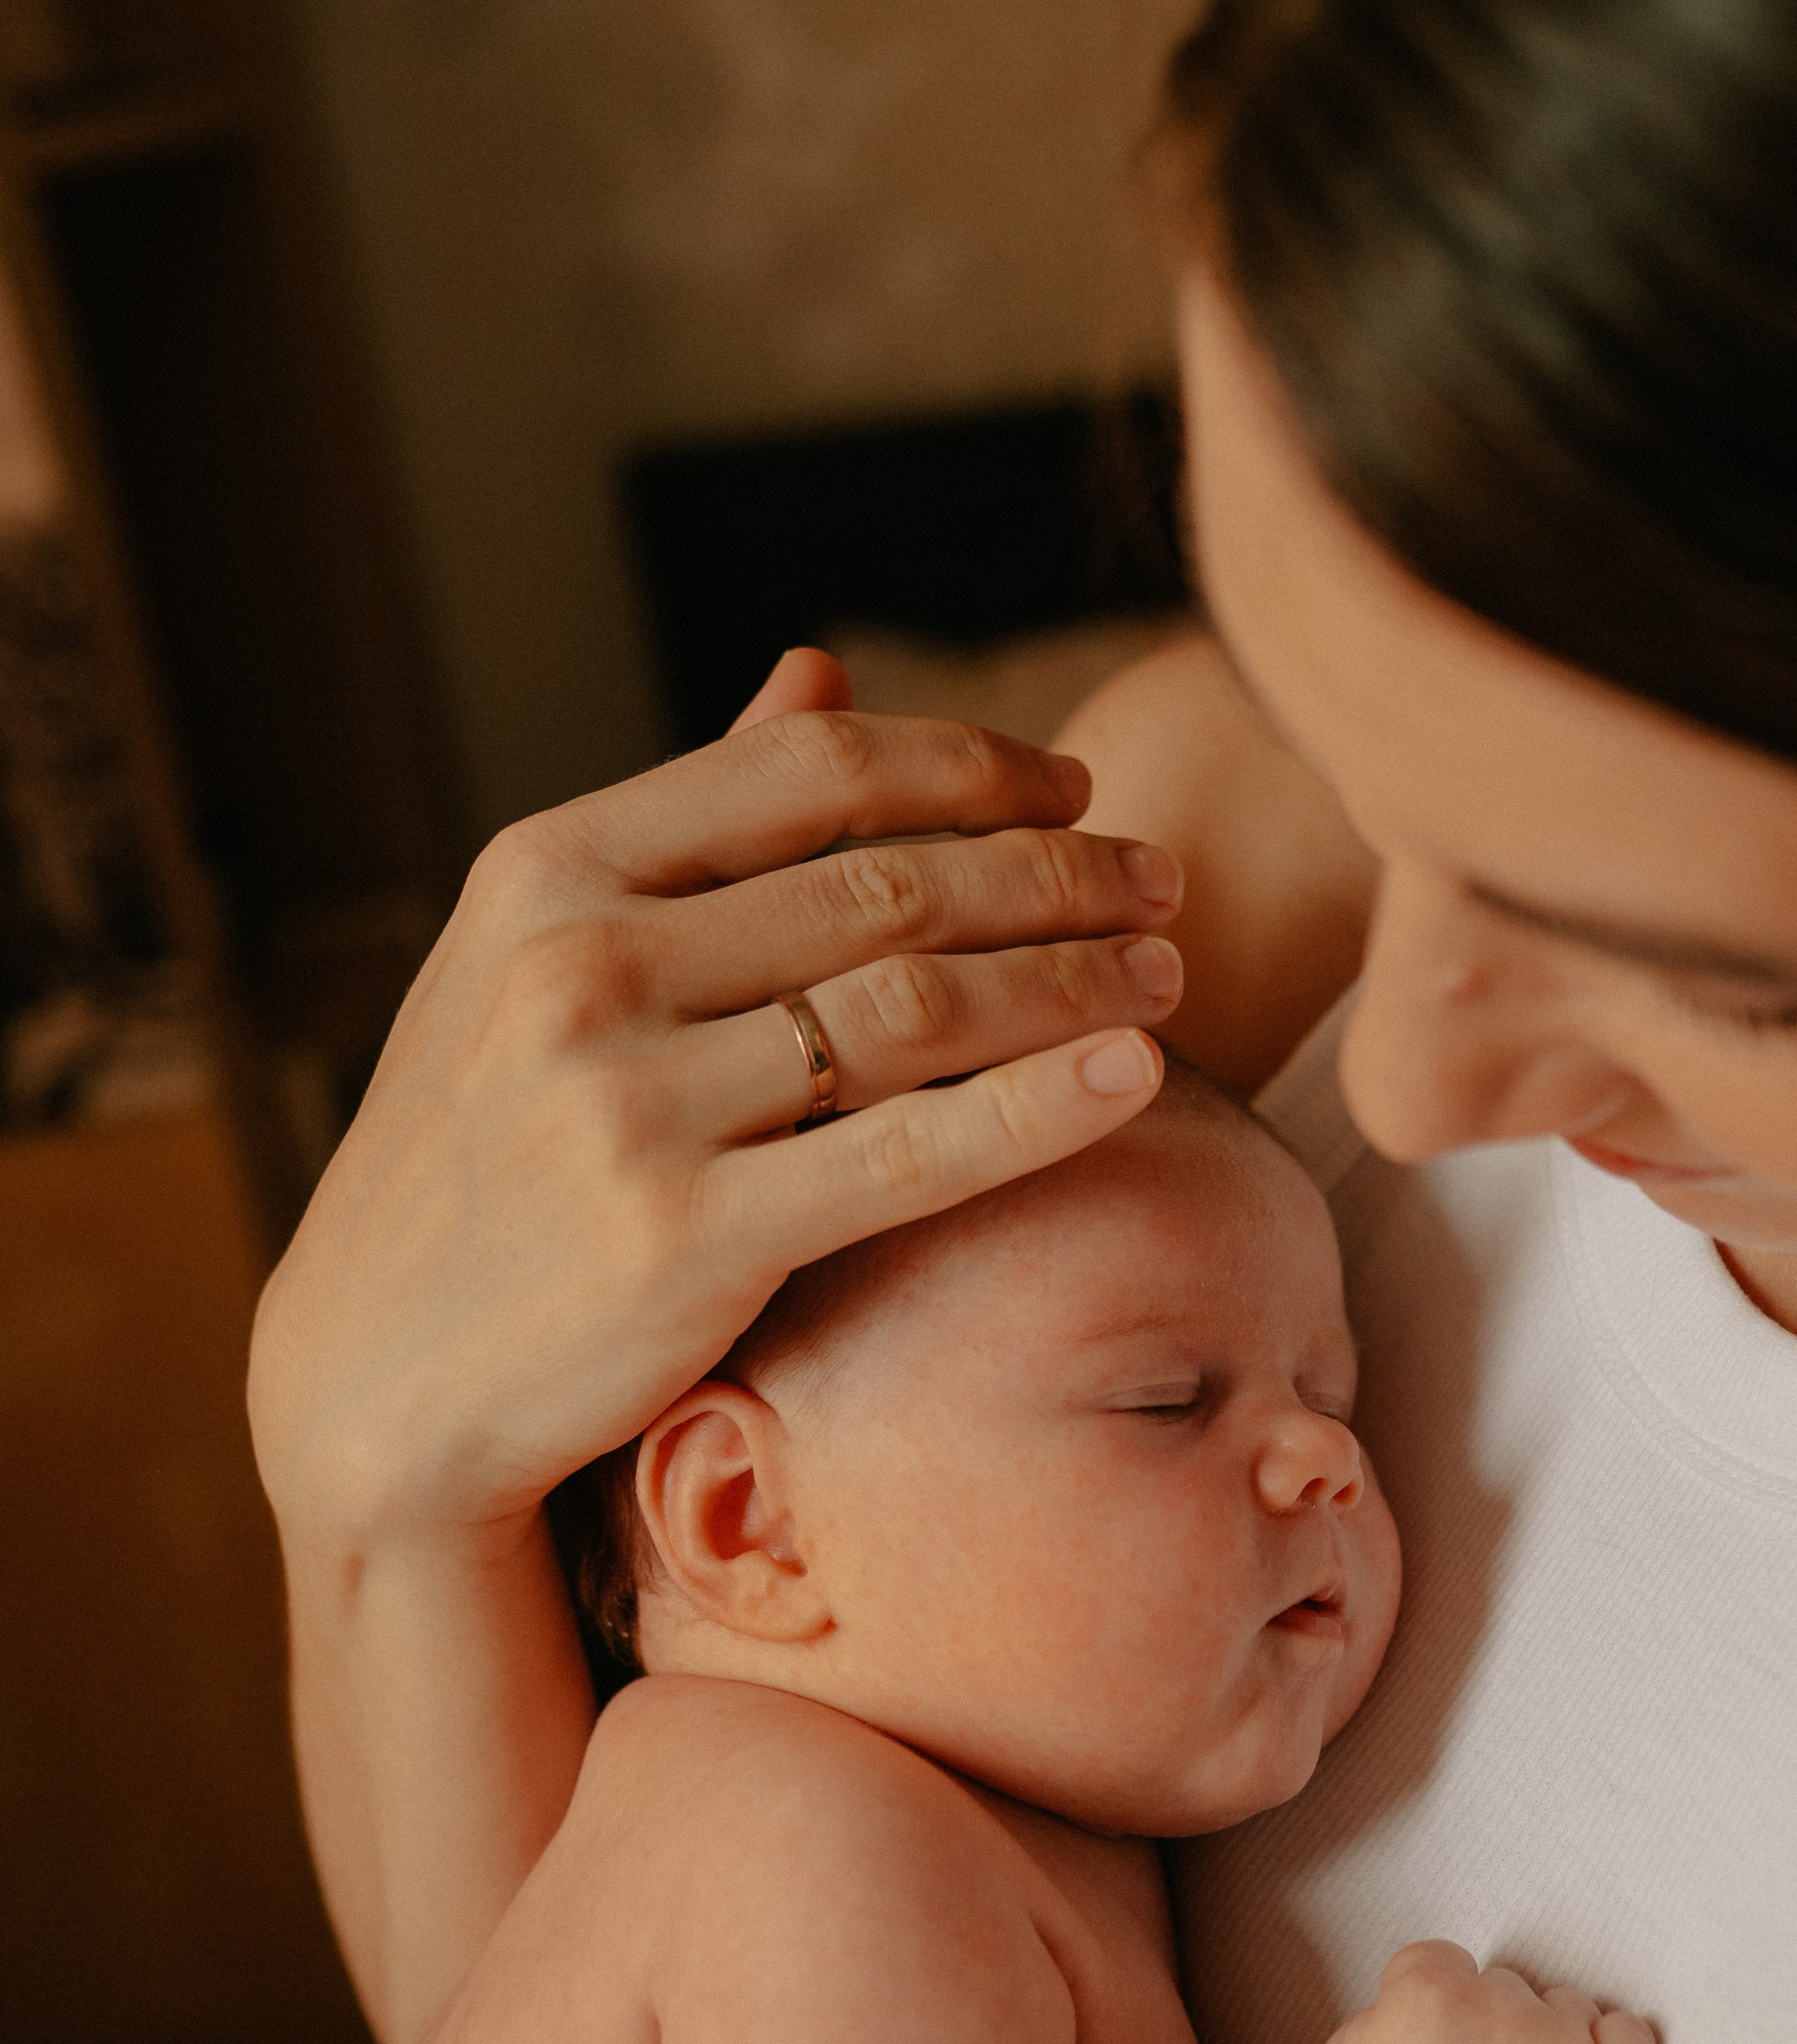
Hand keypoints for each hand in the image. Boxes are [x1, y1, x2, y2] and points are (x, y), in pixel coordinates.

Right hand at [248, 648, 1184, 1548]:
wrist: (381, 1372)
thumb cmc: (486, 1155)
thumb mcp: (540, 959)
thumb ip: (693, 827)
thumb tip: (818, 672)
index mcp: (548, 871)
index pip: (807, 772)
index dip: (969, 765)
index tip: (1075, 782)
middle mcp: (580, 968)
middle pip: (885, 885)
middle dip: (1055, 872)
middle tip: (1161, 880)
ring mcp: (626, 1103)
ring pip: (914, 1008)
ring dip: (1070, 979)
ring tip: (1169, 974)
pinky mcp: (682, 1238)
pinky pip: (906, 1153)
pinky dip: (1036, 1106)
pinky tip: (1132, 1074)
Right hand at [1315, 1940, 1658, 2043]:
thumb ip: (1387, 2007)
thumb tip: (1418, 2000)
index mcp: (1432, 1986)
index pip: (1447, 1960)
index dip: (1440, 2008)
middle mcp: (1501, 2002)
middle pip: (1509, 1987)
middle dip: (1495, 2028)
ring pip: (1569, 2009)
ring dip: (1553, 2042)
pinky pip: (1630, 2037)